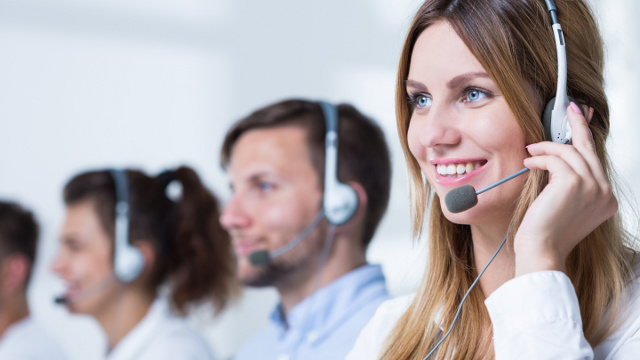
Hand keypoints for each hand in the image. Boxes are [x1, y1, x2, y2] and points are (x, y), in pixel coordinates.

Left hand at [514, 102, 616, 275]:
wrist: (541, 252)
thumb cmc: (546, 232)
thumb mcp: (564, 205)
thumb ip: (570, 183)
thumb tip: (559, 157)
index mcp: (606, 199)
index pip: (595, 161)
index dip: (586, 138)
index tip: (579, 119)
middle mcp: (605, 193)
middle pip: (589, 149)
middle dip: (578, 124)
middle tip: (568, 107)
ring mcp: (593, 187)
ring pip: (569, 152)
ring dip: (546, 148)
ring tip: (531, 151)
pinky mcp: (574, 184)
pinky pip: (555, 159)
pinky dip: (540, 158)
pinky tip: (529, 162)